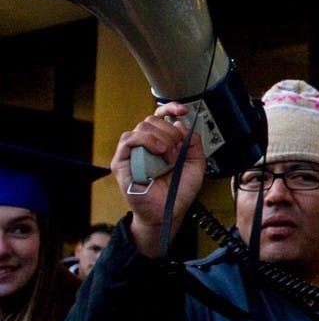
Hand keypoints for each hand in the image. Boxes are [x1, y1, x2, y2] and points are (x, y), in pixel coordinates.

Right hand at [111, 102, 204, 256]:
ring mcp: (133, 152)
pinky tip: (158, 151)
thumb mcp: (196, 164)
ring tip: (169, 157)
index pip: (161, 116)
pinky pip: (128, 139)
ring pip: (142, 126)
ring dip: (162, 139)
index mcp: (162, 142)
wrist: (169, 212)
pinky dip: (146, 140)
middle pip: (153, 119)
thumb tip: (181, 125)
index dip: (171, 108)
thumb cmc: (178, 191)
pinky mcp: (121, 162)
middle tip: (178, 152)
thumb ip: (194, 143)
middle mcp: (146, 144)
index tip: (183, 110)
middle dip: (171, 132)